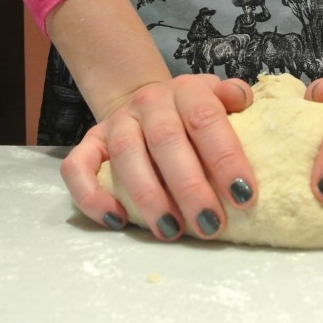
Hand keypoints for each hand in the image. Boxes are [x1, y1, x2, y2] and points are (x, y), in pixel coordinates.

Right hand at [60, 75, 255, 240]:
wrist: (146, 100)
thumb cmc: (193, 112)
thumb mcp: (217, 98)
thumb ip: (235, 97)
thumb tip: (241, 99)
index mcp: (187, 90)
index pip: (206, 118)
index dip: (225, 158)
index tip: (244, 197)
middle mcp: (149, 102)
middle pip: (167, 141)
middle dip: (190, 187)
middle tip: (209, 224)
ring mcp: (116, 122)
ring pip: (126, 155)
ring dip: (149, 197)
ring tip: (171, 231)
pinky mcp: (90, 143)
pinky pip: (78, 168)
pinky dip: (92, 196)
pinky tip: (117, 221)